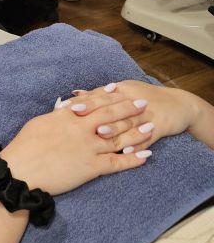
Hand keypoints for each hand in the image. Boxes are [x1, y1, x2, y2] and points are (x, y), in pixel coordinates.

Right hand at [1, 95, 151, 195]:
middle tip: (142, 102)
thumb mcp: (39, 123)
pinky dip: (132, 160)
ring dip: (136, 132)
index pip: (91, 101)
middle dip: (127, 108)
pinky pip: (116, 163)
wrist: (21, 170)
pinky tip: (146, 156)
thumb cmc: (24, 147)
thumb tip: (64, 108)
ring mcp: (87, 148)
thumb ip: (56, 116)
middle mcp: (80, 128)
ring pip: (118, 137)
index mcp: (67, 116)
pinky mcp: (90, 168)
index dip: (106, 95)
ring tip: (151, 126)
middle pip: (109, 115)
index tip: (118, 89)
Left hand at [70, 81, 206, 146]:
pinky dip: (138, 144)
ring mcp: (147, 113)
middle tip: (75, 116)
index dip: (81, 101)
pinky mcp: (160, 126)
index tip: (64, 106)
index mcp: (122, 90)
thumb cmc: (145, 98)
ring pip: (128, 121)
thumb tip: (76, 93)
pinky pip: (148, 137)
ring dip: (113, 128)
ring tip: (98, 133)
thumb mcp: (123, 92)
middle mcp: (132, 99)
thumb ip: (100, 95)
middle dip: (92, 111)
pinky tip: (127, 152)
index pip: (98, 95)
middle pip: (110, 106)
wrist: (179, 105)